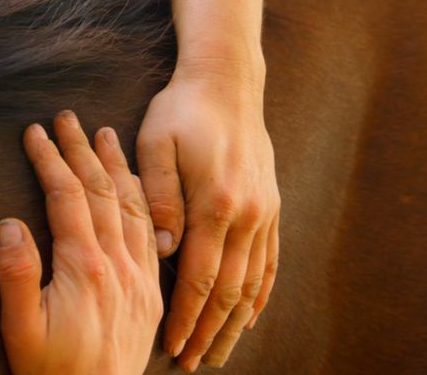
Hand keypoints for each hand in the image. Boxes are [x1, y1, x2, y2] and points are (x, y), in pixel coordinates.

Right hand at [0, 111, 163, 374]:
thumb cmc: (50, 372)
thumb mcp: (19, 329)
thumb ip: (15, 275)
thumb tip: (9, 223)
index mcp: (83, 268)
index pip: (66, 196)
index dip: (50, 159)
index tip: (34, 131)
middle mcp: (117, 265)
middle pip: (100, 191)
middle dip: (81, 149)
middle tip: (67, 116)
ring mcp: (140, 276)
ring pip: (131, 205)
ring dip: (116, 165)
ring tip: (106, 132)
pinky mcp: (151, 291)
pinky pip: (153, 232)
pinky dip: (144, 199)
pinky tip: (136, 183)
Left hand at [136, 70, 279, 371]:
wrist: (227, 80)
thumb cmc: (179, 110)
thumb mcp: (155, 144)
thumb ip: (159, 197)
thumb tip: (166, 249)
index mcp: (215, 202)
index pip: (200, 276)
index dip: (186, 316)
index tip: (170, 346)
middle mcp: (247, 214)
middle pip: (229, 290)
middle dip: (209, 331)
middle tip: (190, 363)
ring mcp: (265, 212)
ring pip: (253, 282)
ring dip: (235, 323)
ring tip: (218, 354)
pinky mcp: (272, 206)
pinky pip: (271, 260)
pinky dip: (262, 294)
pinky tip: (250, 317)